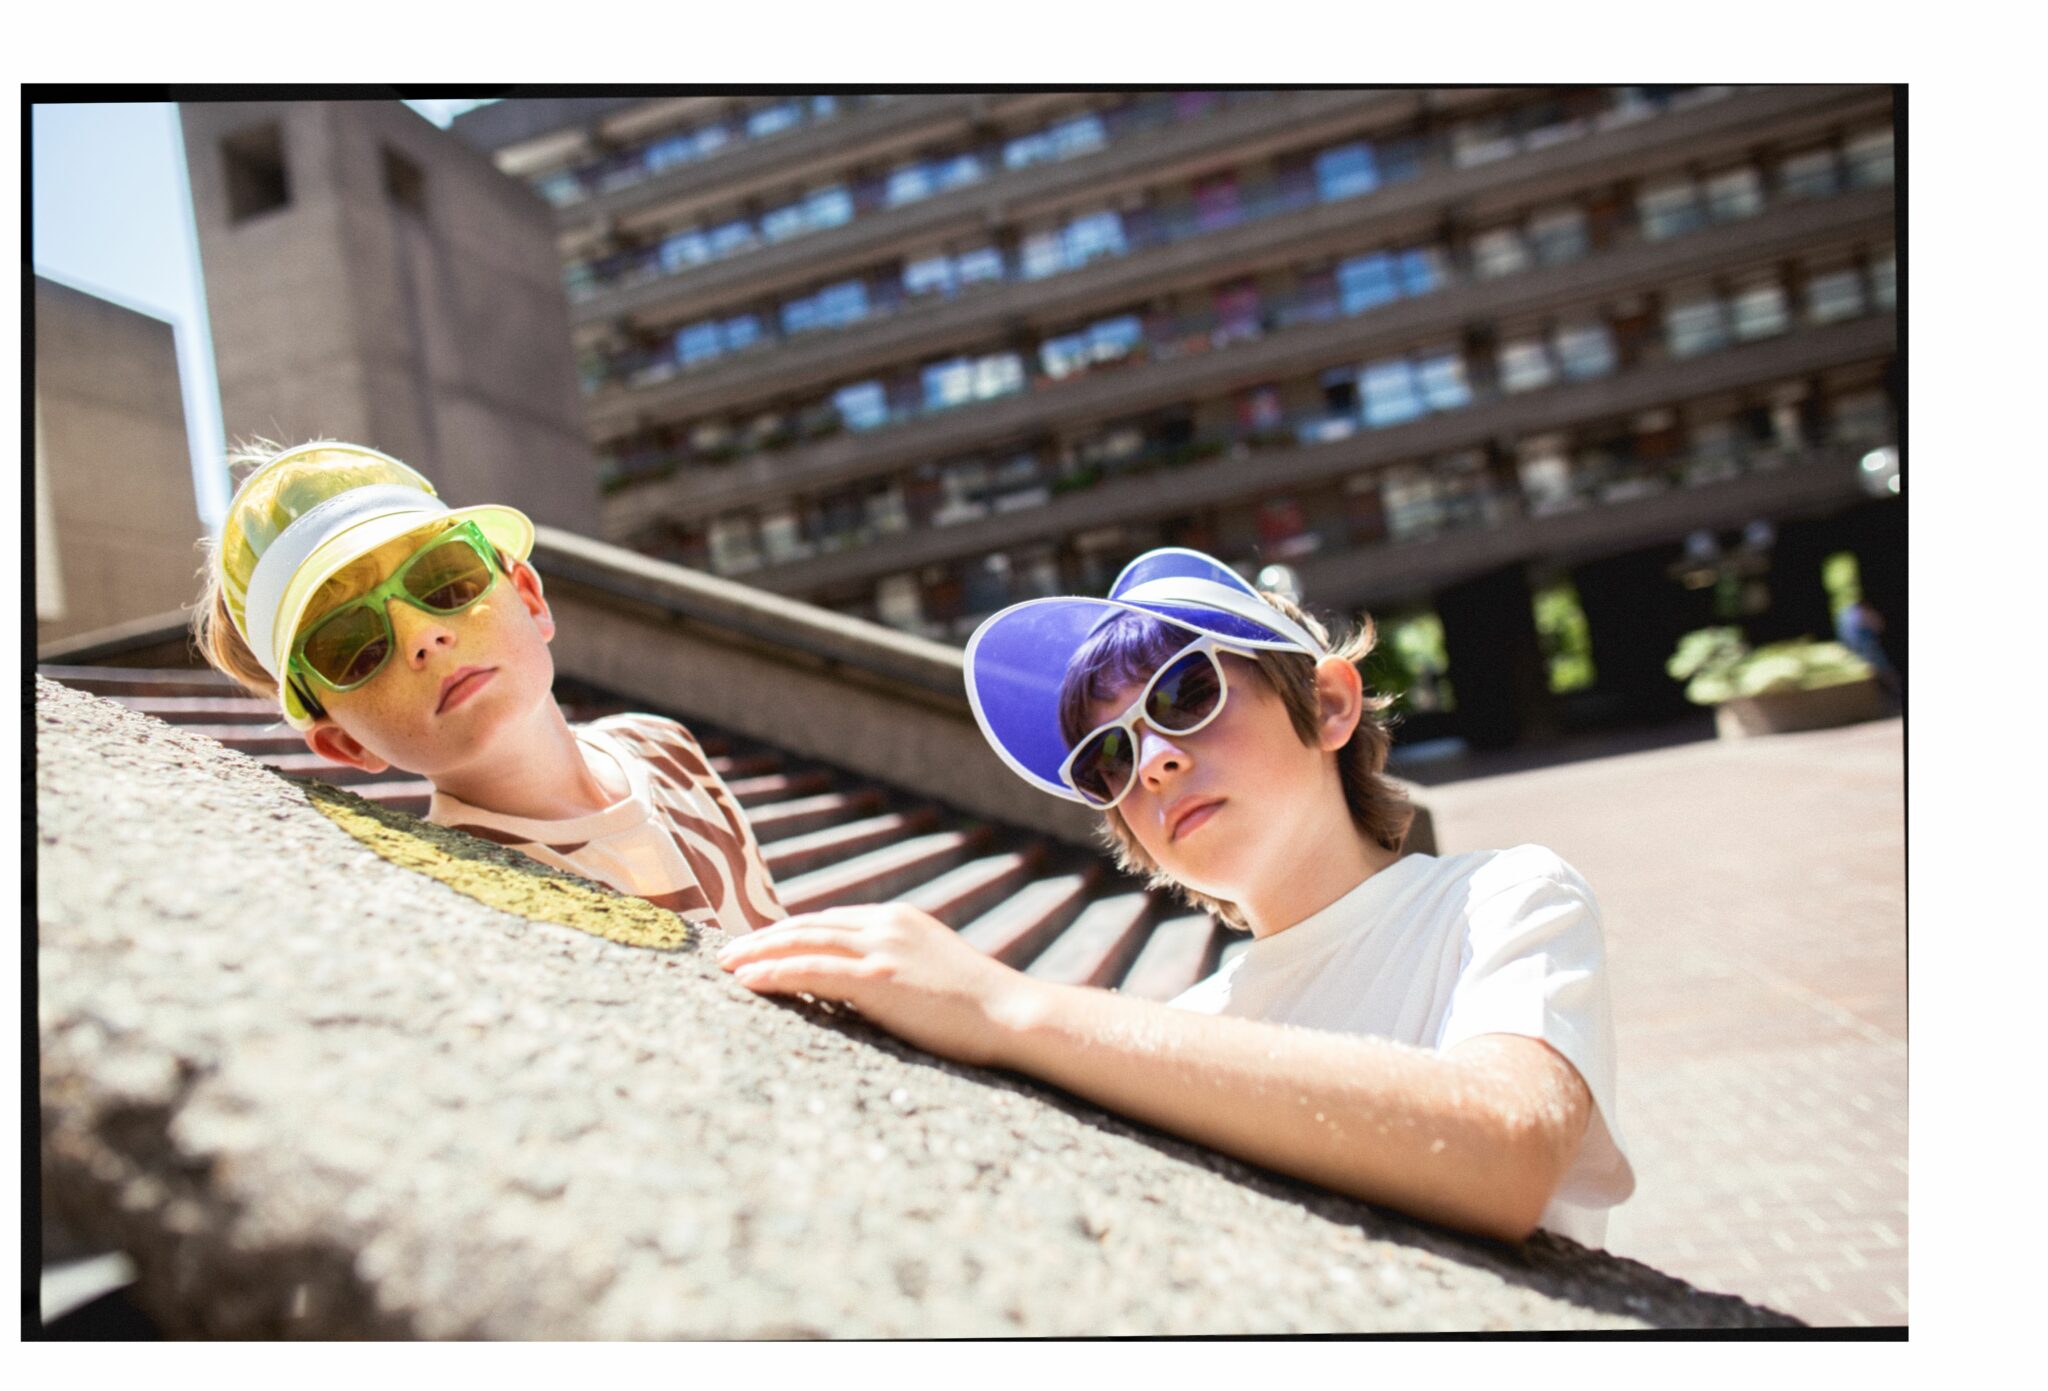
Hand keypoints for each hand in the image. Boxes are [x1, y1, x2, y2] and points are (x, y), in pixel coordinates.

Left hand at [716, 903, 1042, 1067]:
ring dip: (757, 953)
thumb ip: (897, 968)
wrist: (1012, 1016)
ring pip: (803, 942)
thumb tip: (866, 987)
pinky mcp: (877, 978)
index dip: (790, 931)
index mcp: (898, 920)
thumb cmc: (979, 1009)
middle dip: (763, 938)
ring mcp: (882, 948)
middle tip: (727, 952)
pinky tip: (749, 981)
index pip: (830, 920)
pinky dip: (775, 973)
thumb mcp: (932, 973)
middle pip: (808, 924)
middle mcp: (886, 924)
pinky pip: (812, 970)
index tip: (759, 944)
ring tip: (726, 966)